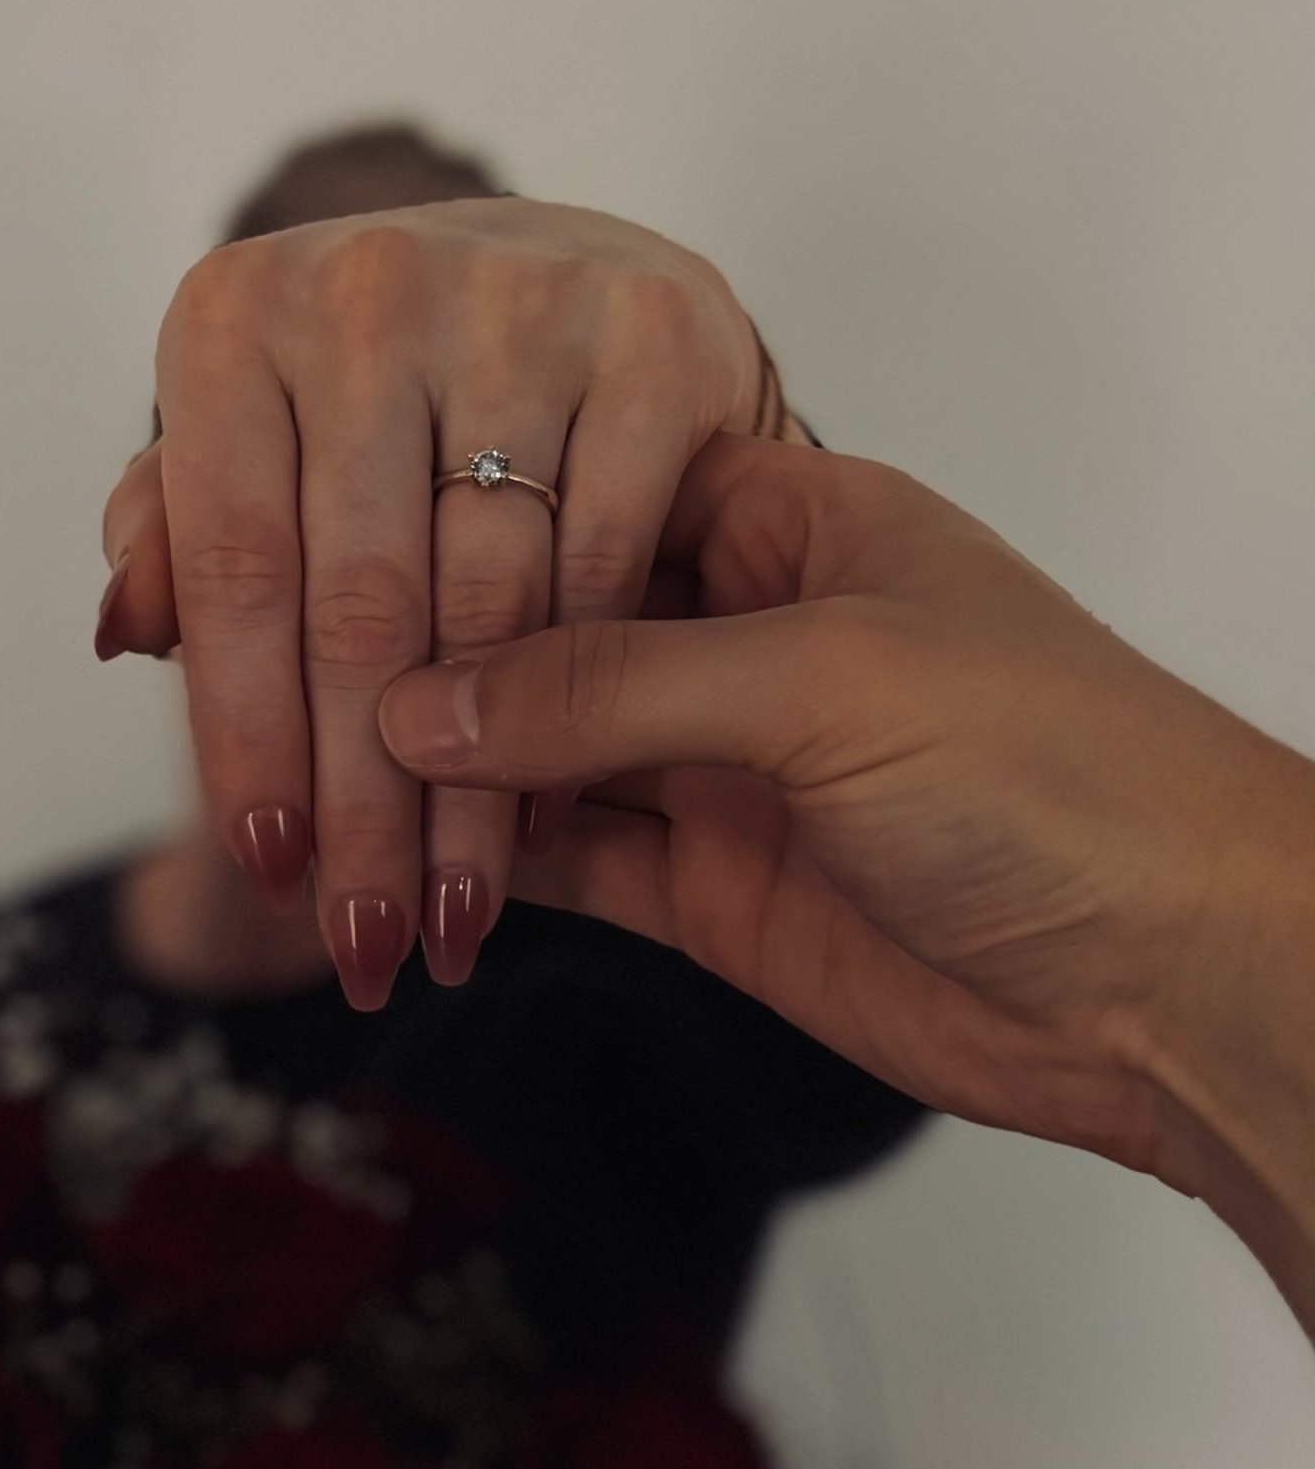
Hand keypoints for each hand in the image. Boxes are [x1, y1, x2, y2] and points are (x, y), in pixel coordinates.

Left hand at [98, 200, 781, 1007]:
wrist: (561, 271)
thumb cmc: (373, 400)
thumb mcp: (255, 448)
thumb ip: (179, 535)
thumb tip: (127, 632)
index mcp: (238, 319)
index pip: (235, 573)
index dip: (247, 739)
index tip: (272, 870)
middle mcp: (370, 290)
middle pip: (360, 614)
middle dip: (363, 809)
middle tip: (366, 945)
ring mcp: (521, 305)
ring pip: (486, 614)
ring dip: (471, 799)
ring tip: (450, 924)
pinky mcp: (654, 338)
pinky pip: (603, 569)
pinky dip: (578, 707)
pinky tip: (544, 819)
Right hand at [378, 436, 1314, 1317]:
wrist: (1172, 978)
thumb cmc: (1060, 777)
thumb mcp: (824, 684)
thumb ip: (614, 686)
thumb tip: (420, 703)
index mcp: (794, 523)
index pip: (585, 490)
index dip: (460, 521)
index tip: (331, 548)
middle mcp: (746, 637)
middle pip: (545, 630)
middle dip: (429, 663)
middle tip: (295, 684)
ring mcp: (726, 769)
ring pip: (542, 756)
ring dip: (442, 780)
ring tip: (318, 790)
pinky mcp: (714, 891)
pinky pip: (571, 862)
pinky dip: (489, 866)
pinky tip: (400, 861)